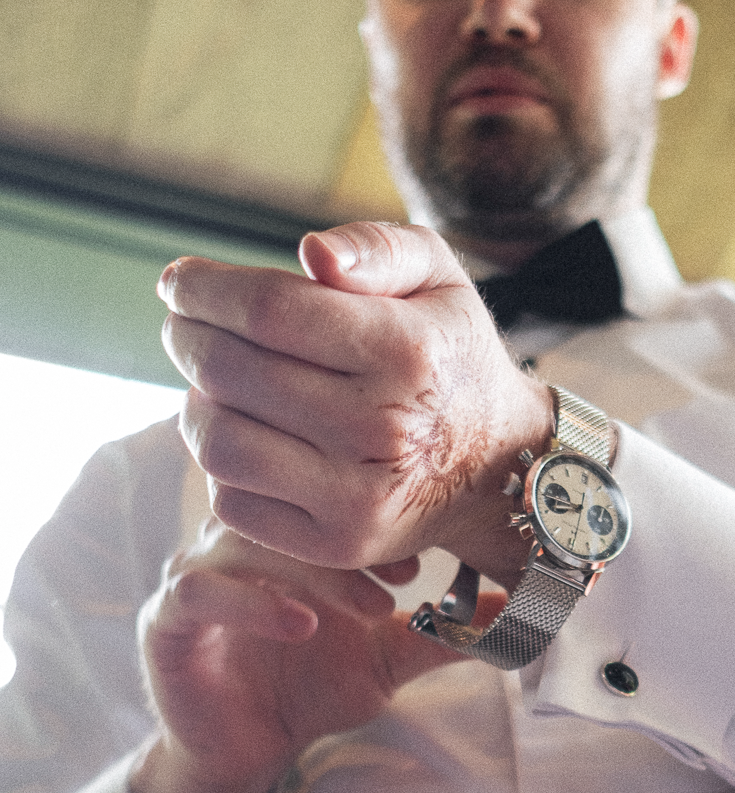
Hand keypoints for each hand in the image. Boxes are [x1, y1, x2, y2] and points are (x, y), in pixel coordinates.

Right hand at [137, 518, 454, 792]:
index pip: (316, 491)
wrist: (248, 754)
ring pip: (245, 540)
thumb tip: (516, 614)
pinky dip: (254, 602)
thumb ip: (440, 632)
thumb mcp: (387, 658)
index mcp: (280, 534)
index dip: (372, 514)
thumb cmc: (311, 691)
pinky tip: (304, 625)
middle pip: (283, 506)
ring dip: (314, 569)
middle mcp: (232, 541)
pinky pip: (199, 592)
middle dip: (349, 536)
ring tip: (371, 608)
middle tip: (405, 576)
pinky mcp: (166, 621)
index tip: (422, 559)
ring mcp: (193, 575)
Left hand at [157, 223, 553, 583]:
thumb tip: (311, 255)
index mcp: (408, 352)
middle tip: (184, 325)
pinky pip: (233, 502)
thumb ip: (377, 248)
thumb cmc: (449, 354)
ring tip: (209, 380)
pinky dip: (220, 463)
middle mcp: (384, 429)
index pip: (270, 311)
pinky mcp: (338, 544)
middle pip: (231, 372)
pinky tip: (242, 431)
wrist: (497, 464)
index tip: (178, 282)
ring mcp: (359, 497)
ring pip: (220, 442)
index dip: (205, 290)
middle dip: (187, 337)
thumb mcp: (438, 277)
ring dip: (195, 401)